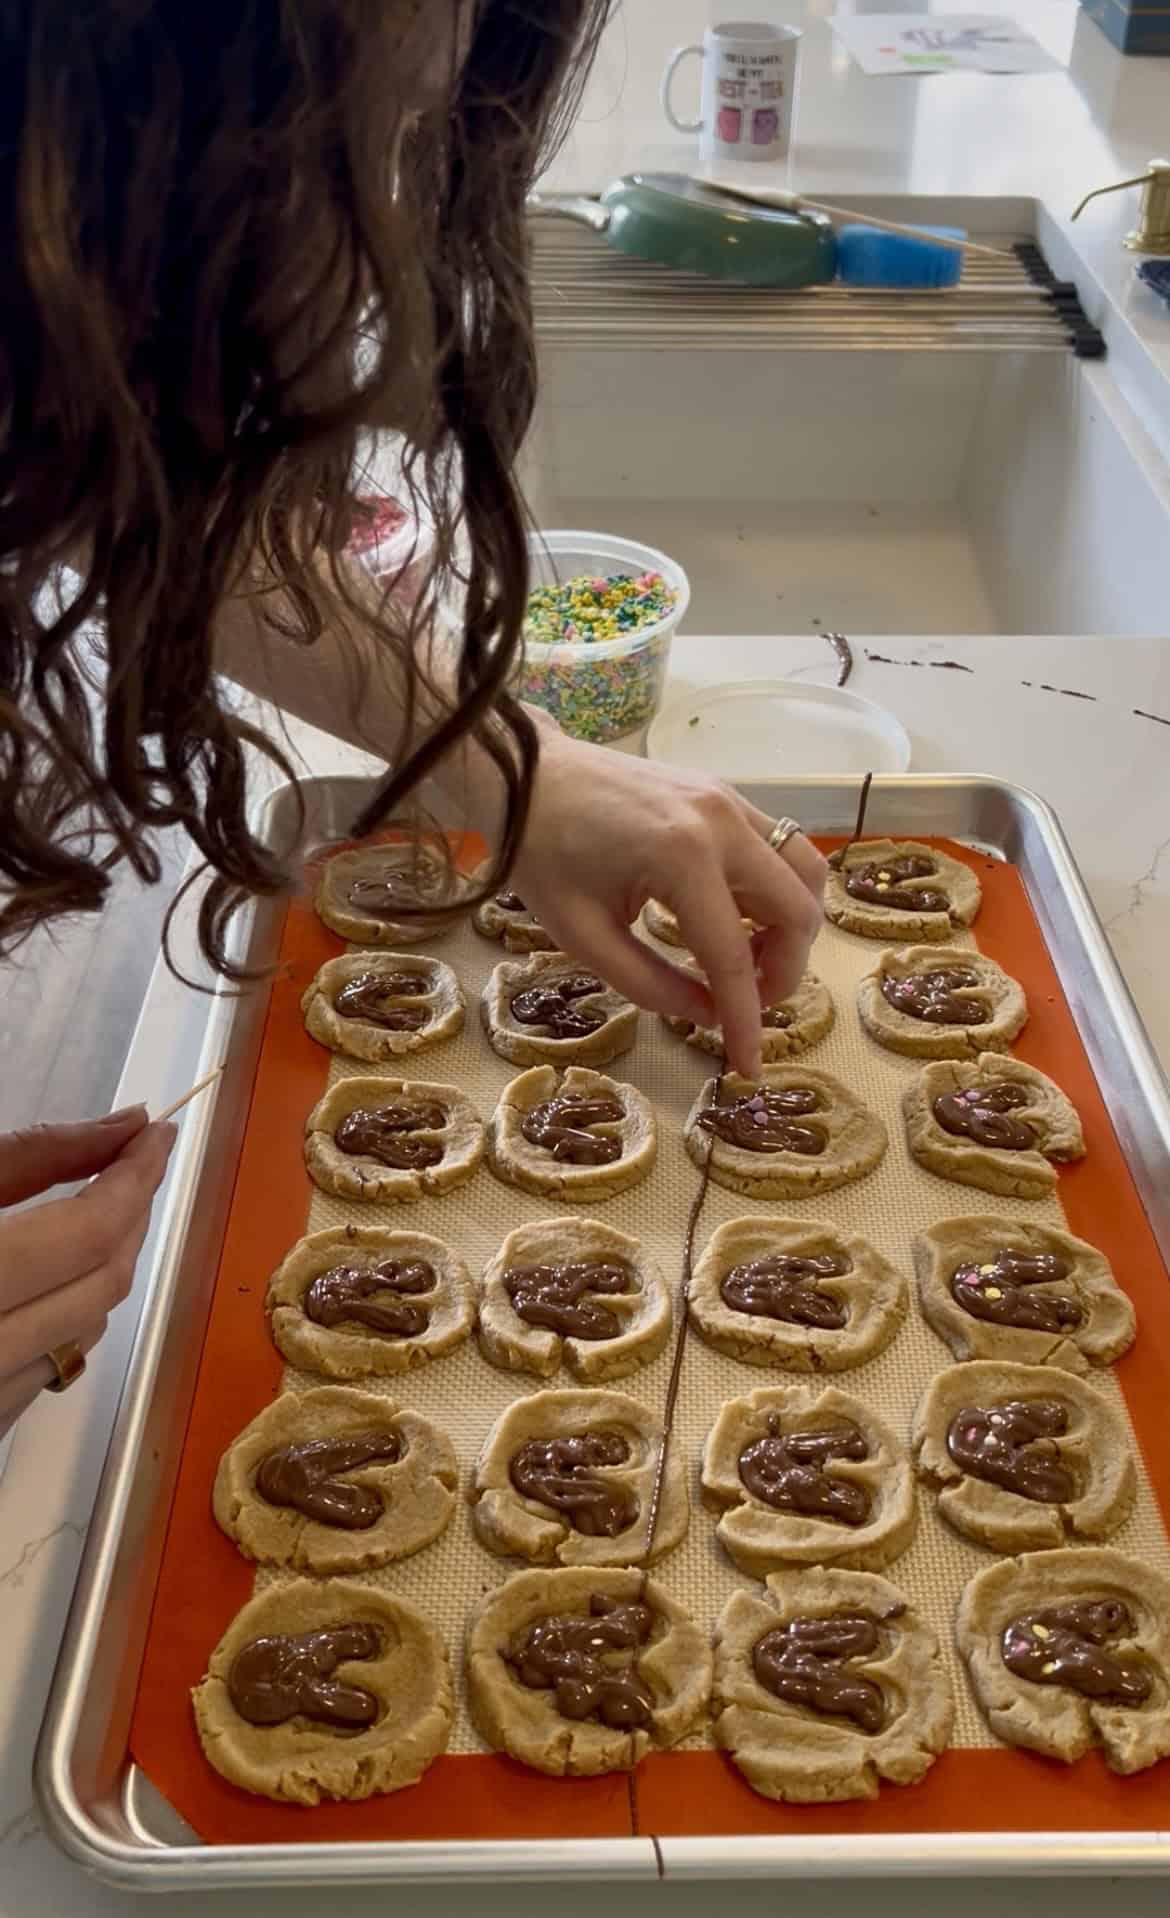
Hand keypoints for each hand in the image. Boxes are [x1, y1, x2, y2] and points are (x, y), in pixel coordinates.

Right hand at [0, 1109, 176, 1436]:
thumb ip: (32, 1157)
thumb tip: (125, 1128)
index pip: (90, 1230)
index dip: (135, 1176)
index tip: (158, 1134)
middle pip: (103, 1283)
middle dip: (129, 1215)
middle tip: (138, 1161)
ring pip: (86, 1330)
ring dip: (104, 1264)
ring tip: (98, 1208)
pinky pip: (49, 1366)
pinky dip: (64, 1311)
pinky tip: (50, 1274)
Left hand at [511, 728, 826, 1076]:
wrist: (527, 778)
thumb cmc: (543, 856)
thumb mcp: (585, 936)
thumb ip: (652, 984)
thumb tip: (710, 1016)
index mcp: (681, 857)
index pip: (732, 956)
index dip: (745, 1019)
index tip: (747, 1066)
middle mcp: (721, 822)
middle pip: (797, 910)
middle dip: (784, 970)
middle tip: (747, 1002)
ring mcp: (729, 800)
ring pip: (802, 872)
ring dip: (790, 927)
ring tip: (745, 960)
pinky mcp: (725, 794)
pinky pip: (780, 848)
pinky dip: (774, 893)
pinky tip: (733, 920)